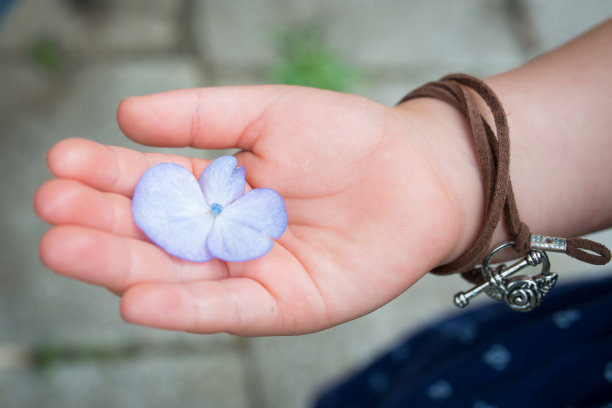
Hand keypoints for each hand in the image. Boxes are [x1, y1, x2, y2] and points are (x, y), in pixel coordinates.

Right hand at [34, 85, 468, 334]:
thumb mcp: (265, 112)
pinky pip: (227, 308)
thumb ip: (198, 118)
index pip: (149, 186)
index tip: (61, 163)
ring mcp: (250, 273)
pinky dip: (183, 308)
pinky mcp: (283, 304)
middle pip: (152, 236)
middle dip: (99, 225)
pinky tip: (134, 300)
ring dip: (120, 267)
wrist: (417, 172)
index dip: (105, 175)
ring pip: (177, 275)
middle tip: (49, 210)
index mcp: (215, 189)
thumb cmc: (345, 136)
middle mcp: (223, 236)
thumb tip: (124, 116)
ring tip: (64, 248)